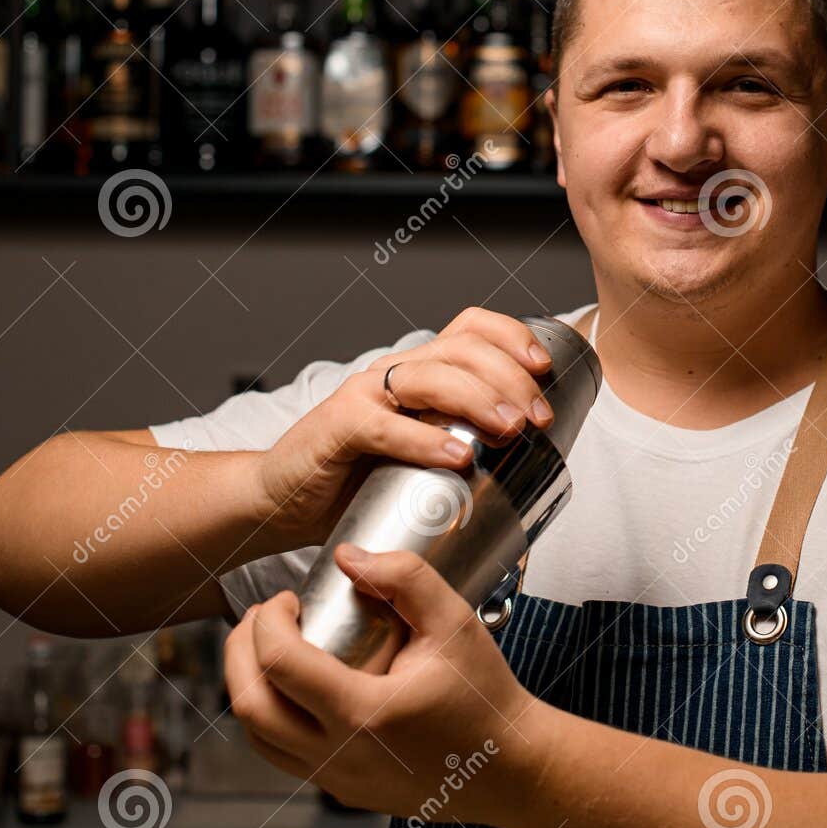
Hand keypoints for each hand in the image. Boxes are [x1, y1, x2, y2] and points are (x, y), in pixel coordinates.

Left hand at [221, 544, 547, 823]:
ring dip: (250, 685)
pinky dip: (272, 716)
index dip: (267, 619)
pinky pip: (282, 755)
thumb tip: (347, 557)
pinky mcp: (342, 791)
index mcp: (364, 714)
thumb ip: (404, 578)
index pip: (279, 662)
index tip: (287, 599)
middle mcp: (340, 755)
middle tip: (262, 619)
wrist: (510, 766)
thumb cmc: (486, 698)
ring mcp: (337, 780)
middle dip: (240, 650)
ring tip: (270, 649)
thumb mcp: (455, 622)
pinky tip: (295, 687)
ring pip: (257, 736)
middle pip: (249, 704)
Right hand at [253, 307, 554, 545]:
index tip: (545, 370)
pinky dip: (424, 439)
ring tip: (511, 429)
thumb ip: (463, 450)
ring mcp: (364, 394)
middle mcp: (394, 372)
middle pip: (462, 350)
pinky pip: (385, 425)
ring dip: (479, 400)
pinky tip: (456, 456)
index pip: (470, 328)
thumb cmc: (356, 480)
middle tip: (538, 418)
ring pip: (430, 377)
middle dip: (510, 378)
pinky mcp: (338, 426)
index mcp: (418, 372)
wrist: (281, 499)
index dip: (512, 336)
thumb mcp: (421, 458)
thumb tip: (532, 470)